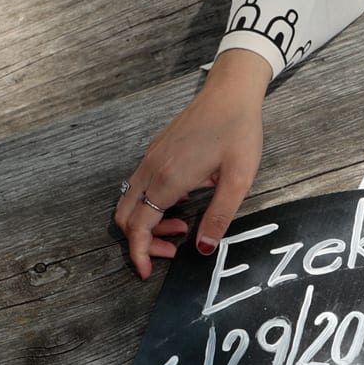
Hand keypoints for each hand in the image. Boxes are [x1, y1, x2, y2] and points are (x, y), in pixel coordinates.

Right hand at [120, 51, 271, 278]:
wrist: (231, 91)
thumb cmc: (238, 131)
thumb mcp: (238, 180)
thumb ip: (219, 216)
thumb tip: (203, 248)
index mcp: (169, 179)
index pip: (138, 227)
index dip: (139, 254)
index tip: (146, 273)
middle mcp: (152, 168)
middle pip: (125, 216)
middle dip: (142, 241)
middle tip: (172, 251)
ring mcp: (151, 157)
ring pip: (130, 200)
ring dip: (147, 222)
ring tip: (183, 227)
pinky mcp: (156, 150)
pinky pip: (140, 184)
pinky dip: (151, 203)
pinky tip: (182, 201)